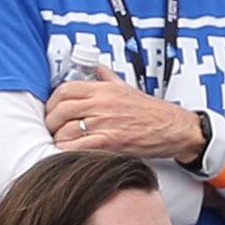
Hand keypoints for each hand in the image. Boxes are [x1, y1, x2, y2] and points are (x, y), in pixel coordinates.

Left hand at [44, 66, 205, 161]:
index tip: (52, 111)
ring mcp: (104, 124)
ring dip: (59, 140)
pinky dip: (68, 153)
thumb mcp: (126, 87)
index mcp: (103, 89)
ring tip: (61, 144)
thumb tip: (95, 69)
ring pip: (66, 131)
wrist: (173, 128)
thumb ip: (107, 77)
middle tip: (53, 130)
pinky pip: (77, 149)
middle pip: (60, 110)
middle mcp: (101, 104)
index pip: (65, 90)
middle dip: (51, 122)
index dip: (52, 102)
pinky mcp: (109, 143)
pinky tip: (69, 155)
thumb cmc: (152, 112)